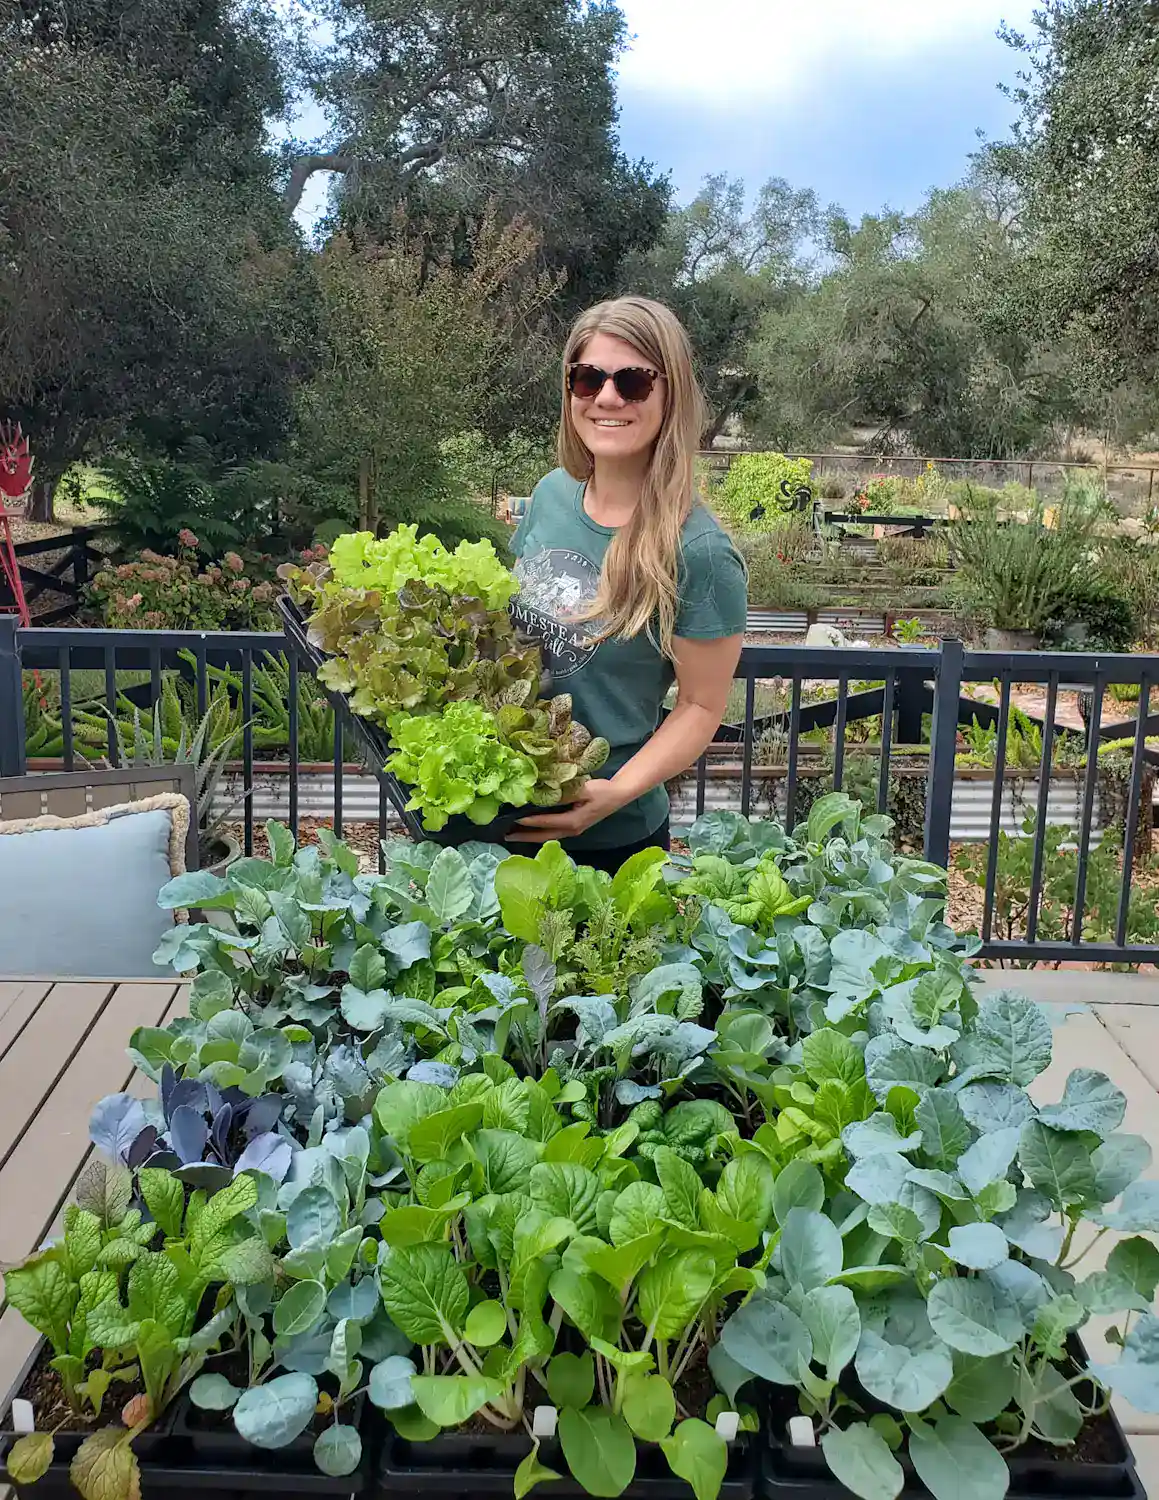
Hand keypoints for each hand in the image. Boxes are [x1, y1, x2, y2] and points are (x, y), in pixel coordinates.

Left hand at [506, 779, 625, 841]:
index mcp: (573, 822)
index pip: (546, 822)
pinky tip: (530, 827)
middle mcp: (571, 830)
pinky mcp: (574, 826)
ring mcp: (573, 830)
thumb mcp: (583, 790)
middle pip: (543, 836)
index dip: (529, 821)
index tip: (513, 818)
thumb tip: (543, 795)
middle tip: (504, 835)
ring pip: (547, 835)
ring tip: (512, 833)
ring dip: (530, 835)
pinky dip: (539, 831)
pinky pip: (552, 831)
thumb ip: (563, 794)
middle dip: (524, 836)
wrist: (619, 794)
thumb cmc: (602, 791)